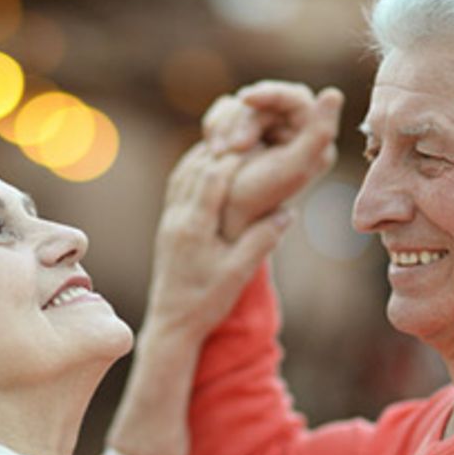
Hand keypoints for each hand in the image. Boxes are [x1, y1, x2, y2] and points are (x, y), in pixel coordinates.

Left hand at [146, 143, 292, 343]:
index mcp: (194, 228)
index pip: (212, 179)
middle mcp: (177, 219)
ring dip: (208, 155)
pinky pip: (179, 186)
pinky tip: (213, 164)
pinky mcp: (168, 226)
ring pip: (185, 173)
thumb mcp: (237, 275)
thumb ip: (260, 241)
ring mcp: (169, 221)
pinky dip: (196, 169)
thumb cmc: (206, 303)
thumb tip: (285, 210)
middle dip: (224, 149)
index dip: (235, 157)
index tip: (259, 140)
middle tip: (250, 131)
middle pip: (197, 169)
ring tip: (234, 140)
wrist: (171, 323)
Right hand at [202, 81, 344, 239]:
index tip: (246, 100)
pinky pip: (226, 110)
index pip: (295, 98)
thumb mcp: (292, 167)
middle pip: (265, 100)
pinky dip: (215, 125)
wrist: (219, 218)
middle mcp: (291, 132)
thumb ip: (320, 133)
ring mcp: (265, 130)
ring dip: (225, 126)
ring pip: (242, 104)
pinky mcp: (241, 131)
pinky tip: (213, 148)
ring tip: (218, 153)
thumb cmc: (255, 199)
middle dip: (242, 120)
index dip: (270, 93)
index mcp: (313, 141)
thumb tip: (333, 94)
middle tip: (232, 148)